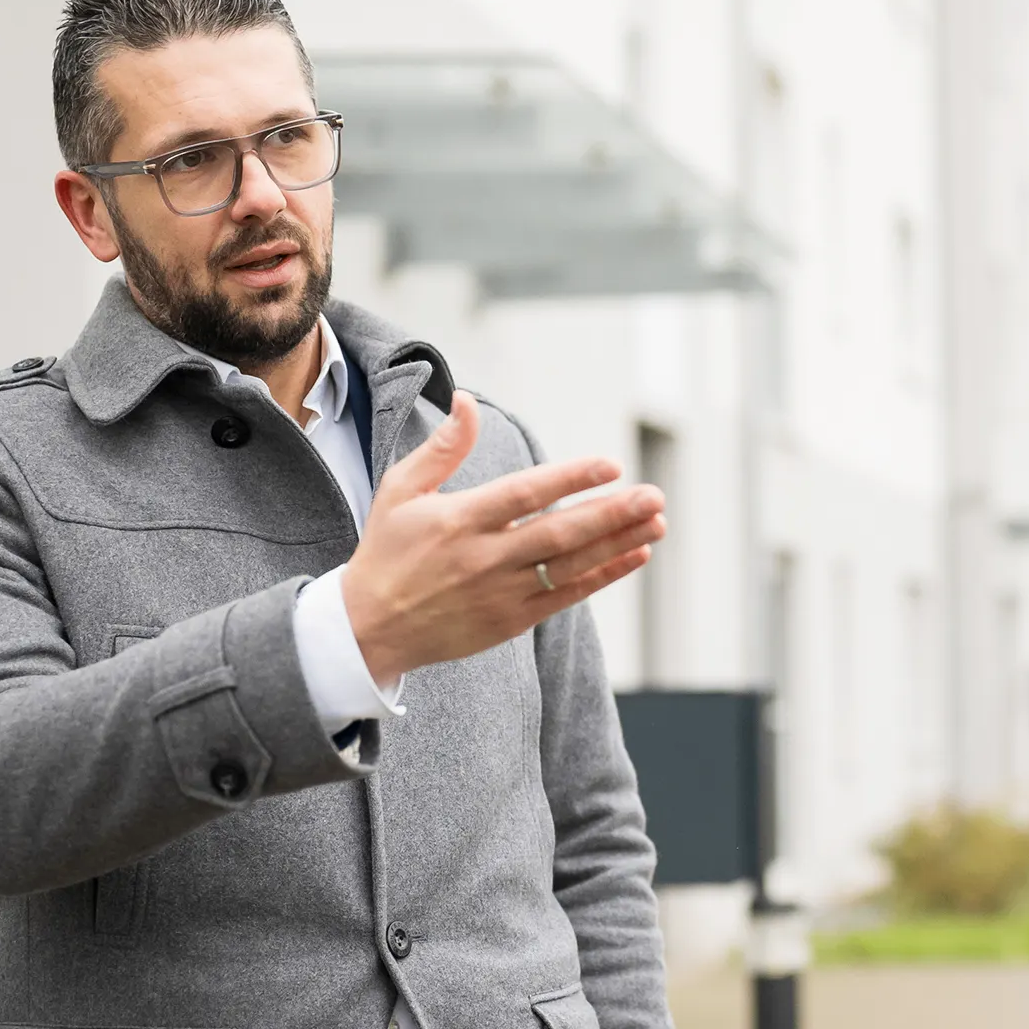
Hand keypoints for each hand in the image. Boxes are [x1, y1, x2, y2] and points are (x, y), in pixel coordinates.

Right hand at [341, 391, 664, 681]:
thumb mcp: (400, 490)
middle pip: (559, 532)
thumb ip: (442, 448)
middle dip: (611, 513)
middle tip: (654, 495)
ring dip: (618, 543)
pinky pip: (567, 596)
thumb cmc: (387, 551)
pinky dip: (603, 576)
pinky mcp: (512, 621)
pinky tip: (635, 555)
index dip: (570, 479)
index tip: (610, 465)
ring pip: (571, 564)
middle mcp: (484, 557)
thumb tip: (468, 401)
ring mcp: (501, 593)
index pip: (525, 494)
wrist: (370, 628)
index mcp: (459, 520)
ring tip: (657, 522)